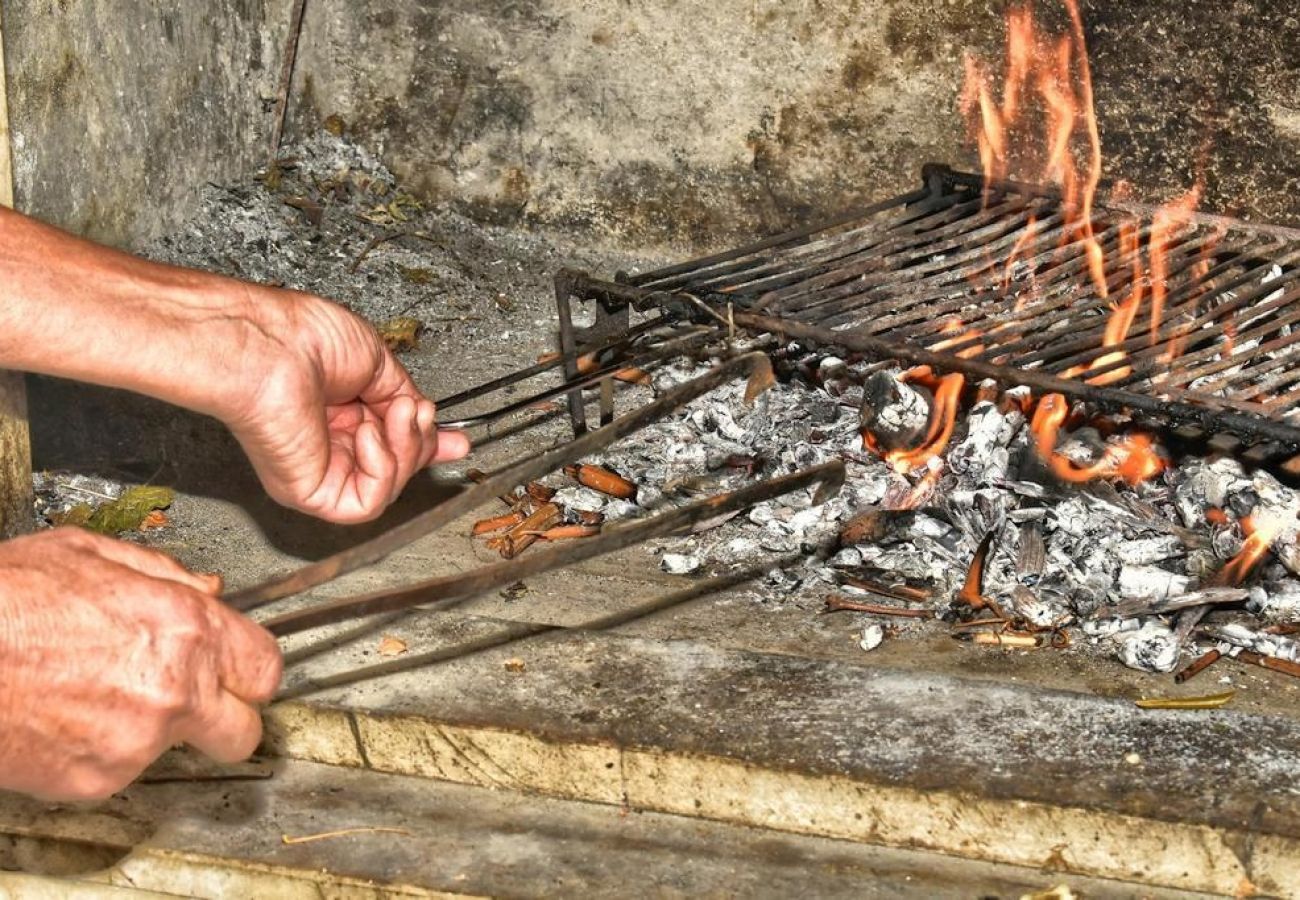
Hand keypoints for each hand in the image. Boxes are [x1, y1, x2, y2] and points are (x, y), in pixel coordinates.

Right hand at [0, 529, 281, 800]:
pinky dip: (103, 749)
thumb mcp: (90, 553)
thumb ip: (166, 575)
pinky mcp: (99, 779)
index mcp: (185, 628)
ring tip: (96, 690)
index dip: (250, 670)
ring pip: (176, 749)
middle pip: (244, 731)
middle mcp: (175, 689)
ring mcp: (138, 741)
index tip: (239, 672)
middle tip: (196, 702)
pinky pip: (122, 769)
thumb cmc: (5, 601)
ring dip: (152, 728)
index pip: (264, 668)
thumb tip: (208, 589)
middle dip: (227, 719)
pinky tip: (69, 713)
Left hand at [222, 287, 469, 523]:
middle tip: (415, 410)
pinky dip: (382, 470)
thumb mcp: (377, 363)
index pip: (391, 444)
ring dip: (405, 449)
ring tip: (395, 412)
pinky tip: (367, 434)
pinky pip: (366, 503)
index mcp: (339, 414)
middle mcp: (328, 445)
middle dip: (421, 441)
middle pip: (398, 467)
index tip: (456, 441)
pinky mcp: (310, 493)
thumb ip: (404, 397)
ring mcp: (320, 470)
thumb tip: (427, 418)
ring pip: (388, 488)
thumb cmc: (304, 339)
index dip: (426, 445)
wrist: (271, 344)